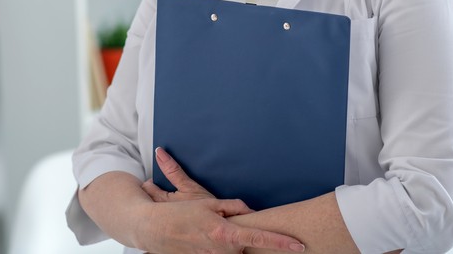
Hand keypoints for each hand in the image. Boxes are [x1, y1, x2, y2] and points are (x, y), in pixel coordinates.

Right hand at [136, 148, 304, 252]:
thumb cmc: (179, 215)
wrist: (153, 229)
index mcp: (224, 233)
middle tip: (221, 227)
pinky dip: (217, 249)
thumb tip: (250, 212)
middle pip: (245, 247)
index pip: (259, 238)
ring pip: (233, 253)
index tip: (299, 245)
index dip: (281, 242)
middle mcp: (222, 251)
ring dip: (227, 244)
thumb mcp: (207, 203)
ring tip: (206, 233)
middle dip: (241, 237)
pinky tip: (203, 241)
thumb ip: (232, 207)